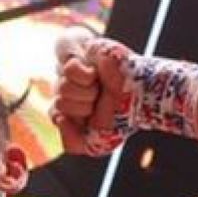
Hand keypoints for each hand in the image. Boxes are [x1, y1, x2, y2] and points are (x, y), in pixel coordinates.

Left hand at [52, 28, 135, 156]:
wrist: (142, 92)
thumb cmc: (122, 115)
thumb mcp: (97, 143)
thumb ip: (72, 144)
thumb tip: (59, 119)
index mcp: (72, 108)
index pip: (55, 115)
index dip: (71, 120)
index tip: (90, 118)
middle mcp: (70, 89)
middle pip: (58, 104)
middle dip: (83, 107)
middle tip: (99, 100)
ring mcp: (74, 72)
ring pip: (62, 88)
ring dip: (87, 92)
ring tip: (100, 87)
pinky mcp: (81, 53)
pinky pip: (68, 69)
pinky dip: (85, 76)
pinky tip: (95, 73)